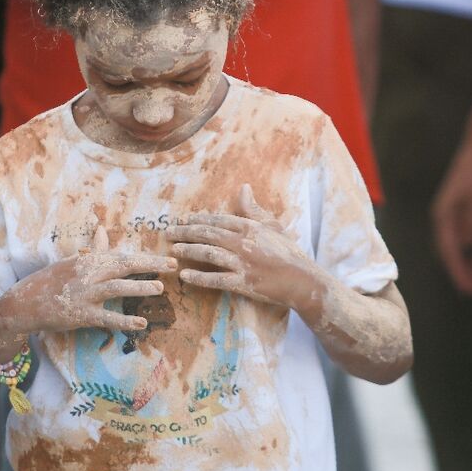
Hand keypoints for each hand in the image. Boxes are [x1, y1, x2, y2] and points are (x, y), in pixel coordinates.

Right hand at [16, 227, 177, 333]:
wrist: (26, 302)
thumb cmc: (52, 281)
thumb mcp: (72, 262)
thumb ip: (93, 249)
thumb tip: (101, 228)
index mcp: (90, 261)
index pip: (123, 256)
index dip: (147, 257)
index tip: (168, 258)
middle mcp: (89, 274)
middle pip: (124, 266)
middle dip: (150, 265)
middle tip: (173, 265)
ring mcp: (85, 294)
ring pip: (117, 288)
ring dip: (139, 288)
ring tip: (160, 289)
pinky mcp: (82, 314)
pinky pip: (107, 318)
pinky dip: (125, 321)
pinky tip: (142, 323)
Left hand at [168, 184, 313, 306]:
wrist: (303, 281)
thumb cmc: (289, 253)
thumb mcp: (273, 227)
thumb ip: (254, 209)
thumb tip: (243, 187)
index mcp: (250, 227)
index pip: (217, 219)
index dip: (198, 219)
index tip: (182, 219)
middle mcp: (243, 242)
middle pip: (207, 234)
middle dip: (185, 232)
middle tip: (168, 232)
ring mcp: (242, 263)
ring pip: (207, 253)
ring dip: (187, 250)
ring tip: (172, 250)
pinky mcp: (243, 283)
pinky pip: (215, 278)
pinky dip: (198, 277)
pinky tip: (184, 275)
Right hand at [432, 144, 471, 295]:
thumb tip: (468, 249)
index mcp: (443, 217)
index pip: (449, 252)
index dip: (460, 273)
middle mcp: (444, 221)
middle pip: (451, 256)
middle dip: (465, 275)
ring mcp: (453, 220)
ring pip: (459, 252)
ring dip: (471, 269)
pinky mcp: (465, 218)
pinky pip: (467, 245)